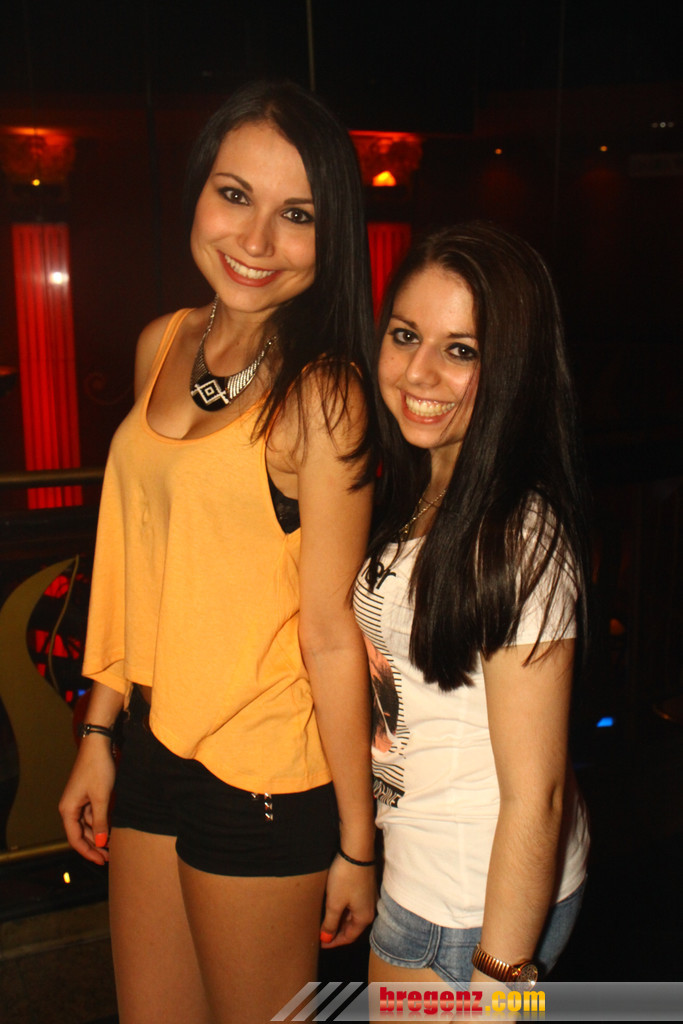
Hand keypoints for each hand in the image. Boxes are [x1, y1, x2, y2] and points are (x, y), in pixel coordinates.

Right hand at [58, 735, 115, 864]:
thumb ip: (100, 821)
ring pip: (86, 825)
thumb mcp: (101, 798)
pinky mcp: (86, 795)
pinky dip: (99, 823)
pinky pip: (91, 814)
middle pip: (79, 834)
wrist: (98, 745)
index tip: (101, 861)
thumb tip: (99, 843)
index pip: (75, 838)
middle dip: (93, 846)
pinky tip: (109, 830)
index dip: (88, 852)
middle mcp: (69, 807)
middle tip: (108, 858)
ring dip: (97, 836)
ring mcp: (78, 801)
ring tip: (111, 847)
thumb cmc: (98, 769)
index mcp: (68, 809)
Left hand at [319, 853, 375, 947]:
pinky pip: (353, 905)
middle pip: (351, 927)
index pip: (348, 937)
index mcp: (364, 917)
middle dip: (336, 932)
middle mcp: (369, 909)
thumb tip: (326, 937)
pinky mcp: (365, 887)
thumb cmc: (345, 878)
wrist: (356, 851)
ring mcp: (368, 897)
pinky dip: (343, 909)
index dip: (333, 942)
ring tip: (324, 922)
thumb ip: (330, 923)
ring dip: (339, 920)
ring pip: (352, 915)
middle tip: (321, 934)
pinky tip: (333, 906)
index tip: (320, 943)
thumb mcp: (334, 903)